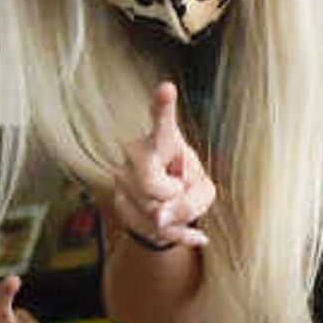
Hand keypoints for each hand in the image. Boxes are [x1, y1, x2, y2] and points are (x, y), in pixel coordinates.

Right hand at [112, 80, 218, 250]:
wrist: (162, 210)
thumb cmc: (186, 187)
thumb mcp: (204, 191)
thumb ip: (192, 201)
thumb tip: (160, 219)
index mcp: (163, 139)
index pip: (162, 123)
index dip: (163, 107)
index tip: (167, 88)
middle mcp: (135, 151)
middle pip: (153, 185)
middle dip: (172, 196)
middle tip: (177, 188)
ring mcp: (122, 176)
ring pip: (152, 211)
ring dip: (174, 216)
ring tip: (171, 202)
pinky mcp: (118, 202)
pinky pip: (149, 228)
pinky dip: (176, 234)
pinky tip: (190, 233)